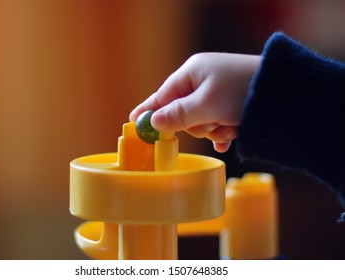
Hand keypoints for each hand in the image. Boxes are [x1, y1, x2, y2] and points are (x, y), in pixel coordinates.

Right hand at [129, 52, 260, 151]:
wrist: (287, 92)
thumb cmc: (243, 92)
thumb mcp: (206, 105)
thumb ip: (177, 115)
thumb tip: (153, 122)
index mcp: (192, 73)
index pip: (162, 95)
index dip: (148, 110)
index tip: (133, 123)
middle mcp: (203, 81)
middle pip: (182, 112)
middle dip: (195, 125)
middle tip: (211, 124)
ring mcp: (218, 93)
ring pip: (201, 121)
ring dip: (214, 128)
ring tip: (230, 125)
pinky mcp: (232, 104)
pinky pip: (217, 122)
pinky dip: (223, 131)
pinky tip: (231, 135)